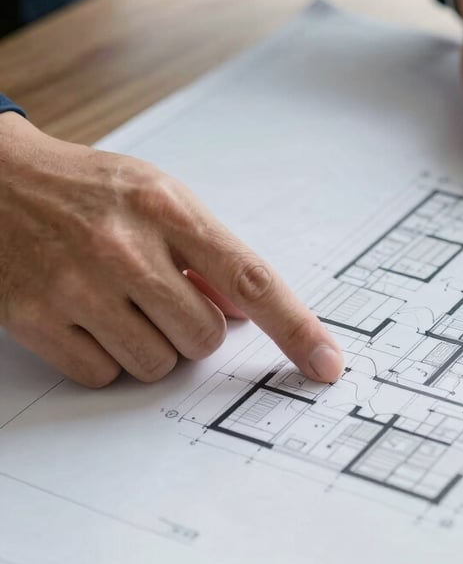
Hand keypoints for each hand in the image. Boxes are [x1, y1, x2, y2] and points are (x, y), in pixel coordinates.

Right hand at [0, 114, 343, 387]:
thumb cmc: (86, 188)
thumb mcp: (156, 195)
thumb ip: (206, 251)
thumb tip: (246, 312)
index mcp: (166, 209)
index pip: (249, 278)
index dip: (296, 327)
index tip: (327, 363)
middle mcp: (124, 247)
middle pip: (205, 339)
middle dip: (194, 329)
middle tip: (161, 294)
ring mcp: (76, 286)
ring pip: (157, 365)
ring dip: (150, 345)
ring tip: (120, 301)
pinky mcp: (34, 319)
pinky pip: (103, 375)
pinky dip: (105, 357)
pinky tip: (87, 316)